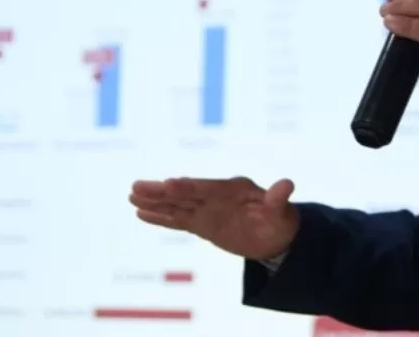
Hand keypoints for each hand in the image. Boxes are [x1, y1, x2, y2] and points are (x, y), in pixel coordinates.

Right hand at [129, 176, 297, 260]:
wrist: (275, 235)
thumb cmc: (280, 220)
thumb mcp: (281, 212)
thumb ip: (278, 199)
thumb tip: (287, 184)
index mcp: (232, 189)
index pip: (205, 187)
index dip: (187, 186)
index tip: (168, 183)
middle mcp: (215, 196)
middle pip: (184, 193)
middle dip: (161, 191)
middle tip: (136, 186)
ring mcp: (206, 209)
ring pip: (176, 205)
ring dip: (155, 201)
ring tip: (131, 195)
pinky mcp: (201, 224)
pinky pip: (178, 220)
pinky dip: (160, 218)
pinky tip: (141, 213)